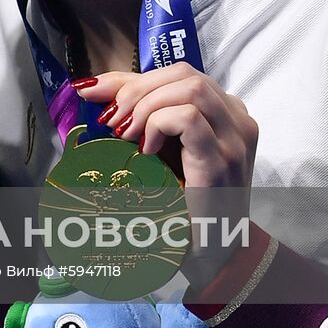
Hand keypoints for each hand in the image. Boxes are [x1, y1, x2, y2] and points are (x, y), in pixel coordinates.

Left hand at [75, 63, 257, 280]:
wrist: (209, 254)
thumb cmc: (182, 202)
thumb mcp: (158, 149)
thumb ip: (135, 114)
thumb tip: (91, 88)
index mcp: (223, 112)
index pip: (178, 73)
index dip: (133, 79)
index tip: (97, 94)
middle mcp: (236, 119)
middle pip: (185, 73)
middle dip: (137, 89)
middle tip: (113, 121)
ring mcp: (235, 139)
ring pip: (190, 88)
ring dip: (146, 105)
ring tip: (127, 134)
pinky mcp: (224, 159)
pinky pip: (188, 118)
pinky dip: (158, 124)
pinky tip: (146, 149)